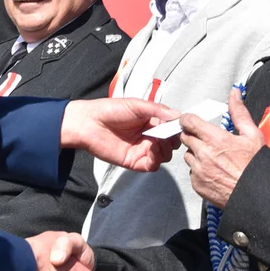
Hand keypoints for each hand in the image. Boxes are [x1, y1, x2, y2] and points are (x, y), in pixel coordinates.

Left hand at [61, 98, 180, 170]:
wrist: (89, 123)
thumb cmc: (110, 110)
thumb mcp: (137, 105)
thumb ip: (158, 110)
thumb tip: (178, 116)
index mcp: (151, 121)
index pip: (171, 128)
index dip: (177, 128)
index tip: (180, 127)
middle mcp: (148, 136)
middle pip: (171, 143)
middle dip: (173, 140)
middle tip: (169, 135)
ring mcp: (142, 149)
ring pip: (165, 155)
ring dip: (166, 149)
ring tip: (157, 141)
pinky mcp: (135, 161)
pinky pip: (153, 165)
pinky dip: (156, 159)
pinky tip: (151, 149)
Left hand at [181, 88, 263, 208]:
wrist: (259, 196)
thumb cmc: (257, 166)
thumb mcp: (253, 135)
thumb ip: (239, 112)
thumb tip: (234, 93)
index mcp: (216, 139)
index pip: (188, 121)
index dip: (189, 120)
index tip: (192, 121)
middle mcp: (204, 154)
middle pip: (185, 137)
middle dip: (193, 135)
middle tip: (208, 141)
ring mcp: (199, 170)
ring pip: (188, 155)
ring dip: (196, 153)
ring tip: (214, 158)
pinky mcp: (197, 184)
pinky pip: (191, 172)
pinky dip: (198, 170)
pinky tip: (214, 172)